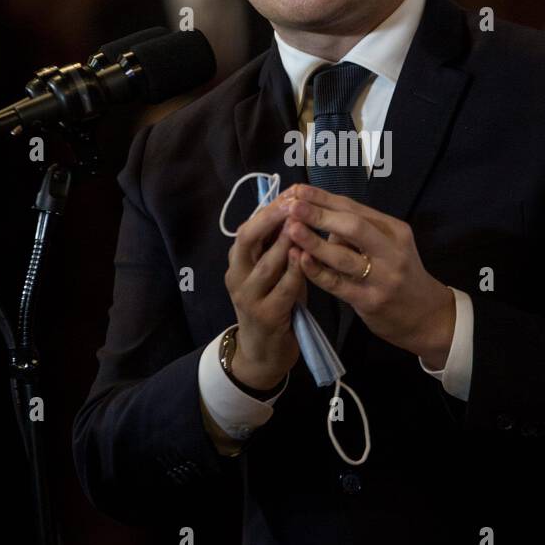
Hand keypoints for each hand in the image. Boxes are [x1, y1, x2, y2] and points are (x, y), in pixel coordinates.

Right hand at [224, 184, 307, 390]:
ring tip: (303, 224)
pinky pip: (283, 290)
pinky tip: (308, 258)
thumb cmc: (274, 304)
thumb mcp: (273, 271)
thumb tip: (297, 206)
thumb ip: (278, 245)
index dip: (269, 208)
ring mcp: (248, 297)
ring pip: (266, 264)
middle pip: (246, 239)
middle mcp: (236, 276)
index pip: (248, 226)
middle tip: (294, 203)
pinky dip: (296, 272)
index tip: (292, 191)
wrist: (263, 353)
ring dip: (285, 242)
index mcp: (238, 261)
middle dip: (271, 218)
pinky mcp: (266, 316)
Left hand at [281, 185, 455, 367]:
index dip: (325, 198)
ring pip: (343, 256)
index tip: (300, 189)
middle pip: (353, 226)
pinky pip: (338, 283)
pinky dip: (317, 271)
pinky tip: (300, 260)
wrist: (427, 316)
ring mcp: (382, 277)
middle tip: (293, 204)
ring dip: (314, 241)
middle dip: (320, 214)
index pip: (356, 208)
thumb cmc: (401, 275)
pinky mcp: (370, 300)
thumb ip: (361, 233)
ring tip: (291, 229)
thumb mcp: (391, 247)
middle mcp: (391, 251)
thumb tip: (322, 219)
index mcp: (395, 230)